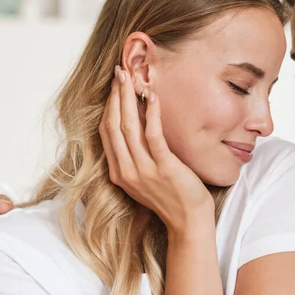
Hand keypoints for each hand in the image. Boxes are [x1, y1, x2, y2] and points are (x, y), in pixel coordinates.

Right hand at [99, 66, 213, 235]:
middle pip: (113, 125)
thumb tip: (136, 122)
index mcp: (119, 172)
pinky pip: (153, 136)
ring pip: (129, 127)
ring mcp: (144, 170)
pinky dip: (151, 114)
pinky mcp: (164, 168)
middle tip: (119, 72)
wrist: (188, 221)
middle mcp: (126, 171)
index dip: (108, 106)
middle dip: (115, 96)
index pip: (106, 132)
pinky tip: (152, 98)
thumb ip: (135, 155)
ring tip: (131, 77)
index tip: (114, 85)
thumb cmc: (170, 197)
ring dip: (128, 99)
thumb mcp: (144, 177)